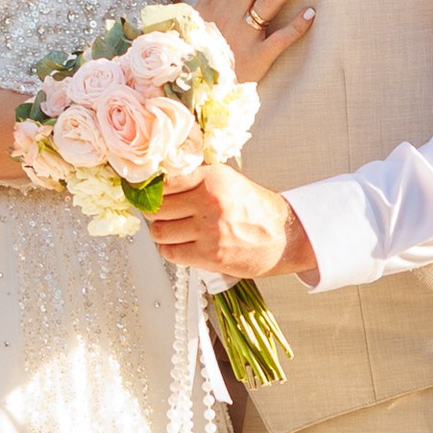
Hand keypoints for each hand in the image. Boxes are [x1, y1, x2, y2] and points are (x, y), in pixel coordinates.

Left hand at [148, 167, 319, 283]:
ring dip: (160, 232)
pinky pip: (171, 252)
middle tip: (158, 214)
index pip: (166, 182)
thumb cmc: (255, 210)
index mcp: (214, 177)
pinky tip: (179, 245)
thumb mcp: (229, 181)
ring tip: (170, 230)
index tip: (148, 194)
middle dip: (154, 212)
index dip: (152, 190)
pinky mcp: (210, 255)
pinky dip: (169, 249)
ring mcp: (209, 230)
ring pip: (159, 231)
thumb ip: (198, 179)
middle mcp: (210, 201)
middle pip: (157, 208)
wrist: (284, 237)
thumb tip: (159, 181)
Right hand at [196, 0, 318, 87]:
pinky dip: (295, 26)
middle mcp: (229, 13)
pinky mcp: (253, 59)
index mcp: (218, 0)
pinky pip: (277, 40)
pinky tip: (313, 13)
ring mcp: (241, 35)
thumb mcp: (198, 16)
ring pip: (269, 0)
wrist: (189, 88)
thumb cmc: (200, 49)